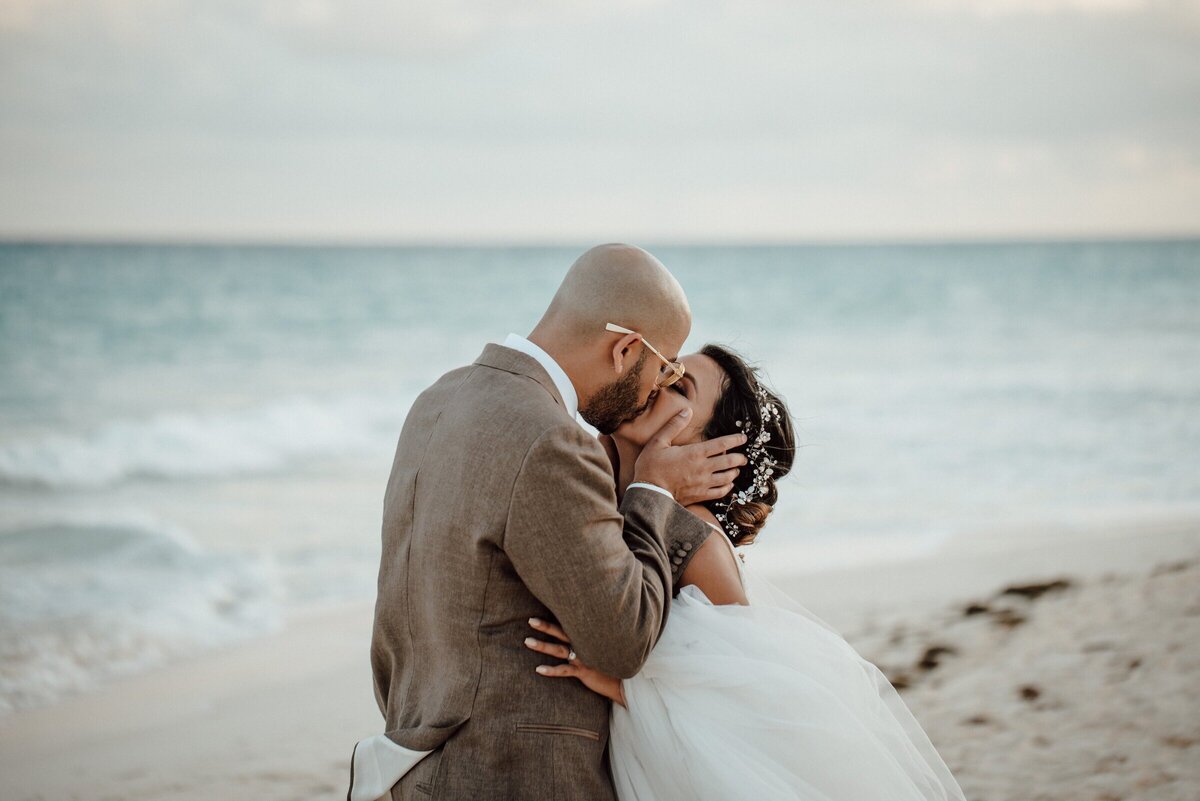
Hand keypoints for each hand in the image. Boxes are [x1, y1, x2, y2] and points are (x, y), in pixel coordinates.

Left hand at [525, 618, 626, 706]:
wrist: (623, 680)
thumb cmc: (608, 663)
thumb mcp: (598, 648)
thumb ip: (586, 639)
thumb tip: (572, 634)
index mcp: (585, 637)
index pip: (567, 624)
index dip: (555, 617)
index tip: (541, 610)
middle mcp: (583, 644)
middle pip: (560, 632)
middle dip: (545, 626)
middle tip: (530, 620)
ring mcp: (582, 657)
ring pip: (559, 650)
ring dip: (542, 645)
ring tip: (527, 641)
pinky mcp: (583, 671)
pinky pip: (564, 670)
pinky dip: (551, 670)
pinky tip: (538, 669)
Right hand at [632, 409, 748, 505]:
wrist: (648, 493)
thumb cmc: (651, 466)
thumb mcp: (659, 441)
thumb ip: (674, 425)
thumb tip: (687, 410)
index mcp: (695, 453)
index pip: (722, 444)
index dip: (735, 440)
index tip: (743, 438)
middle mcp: (703, 468)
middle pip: (730, 461)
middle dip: (740, 458)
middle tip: (744, 457)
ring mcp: (703, 483)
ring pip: (727, 477)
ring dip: (734, 472)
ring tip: (736, 469)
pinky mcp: (700, 496)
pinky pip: (720, 492)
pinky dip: (727, 488)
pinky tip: (728, 485)